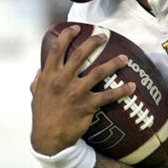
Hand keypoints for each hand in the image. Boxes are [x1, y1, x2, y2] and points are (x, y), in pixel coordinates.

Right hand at [30, 25, 134, 154]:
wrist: (48, 139)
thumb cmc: (43, 116)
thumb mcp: (35, 97)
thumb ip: (37, 82)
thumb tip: (39, 70)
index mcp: (48, 77)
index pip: (56, 51)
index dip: (66, 36)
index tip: (76, 28)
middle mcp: (62, 81)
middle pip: (79, 55)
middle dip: (93, 42)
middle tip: (104, 36)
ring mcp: (75, 93)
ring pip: (98, 72)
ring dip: (114, 63)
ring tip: (125, 58)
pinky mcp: (87, 105)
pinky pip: (108, 96)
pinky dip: (122, 90)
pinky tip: (132, 87)